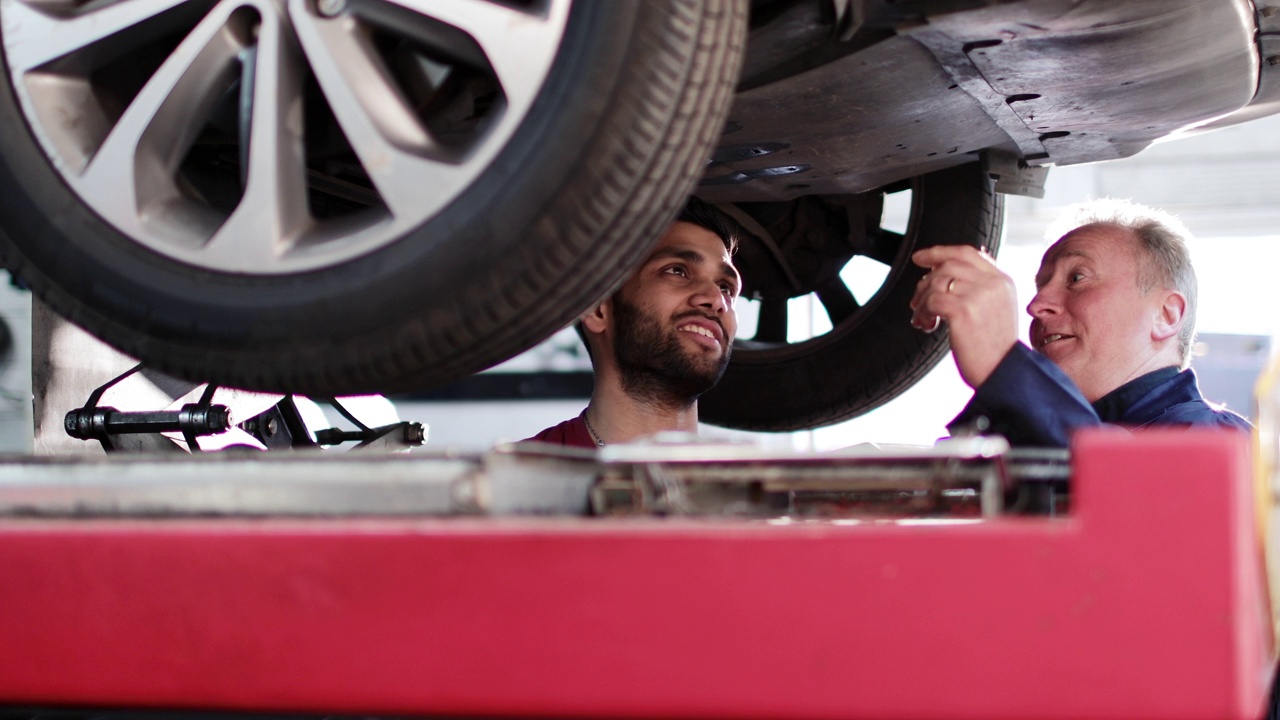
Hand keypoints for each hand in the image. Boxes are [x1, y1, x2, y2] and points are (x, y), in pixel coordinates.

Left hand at [909, 245, 1018, 388]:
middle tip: (916, 301)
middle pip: (948, 265)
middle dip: (925, 281)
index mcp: (1002, 280)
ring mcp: (979, 295)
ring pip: (936, 282)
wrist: (1003, 373)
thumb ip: (978, 289)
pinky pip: (932, 300)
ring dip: (921, 300)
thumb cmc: (995, 348)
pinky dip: (922, 312)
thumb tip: (942, 275)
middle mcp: (992, 283)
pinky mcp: (963, 310)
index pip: (967, 253)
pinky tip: (925, 324)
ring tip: (921, 317)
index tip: (920, 258)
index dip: (939, 252)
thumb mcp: (995, 309)